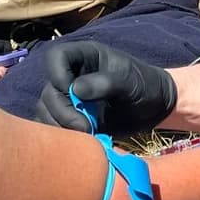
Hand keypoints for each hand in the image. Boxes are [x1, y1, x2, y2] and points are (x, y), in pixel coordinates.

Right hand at [35, 41, 176, 134]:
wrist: (154, 108)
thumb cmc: (145, 86)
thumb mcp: (131, 82)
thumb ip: (106, 83)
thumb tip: (75, 90)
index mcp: (84, 57)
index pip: (56, 56)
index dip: (57, 73)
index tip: (72, 91)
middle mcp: (70, 76)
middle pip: (48, 91)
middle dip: (62, 111)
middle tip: (85, 127)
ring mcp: (67, 99)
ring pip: (45, 111)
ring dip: (59, 126)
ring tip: (84, 136)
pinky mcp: (69, 119)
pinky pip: (51, 127)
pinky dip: (59, 137)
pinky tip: (77, 142)